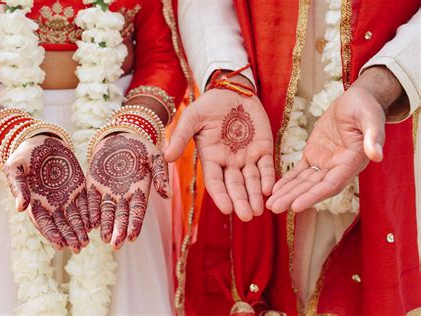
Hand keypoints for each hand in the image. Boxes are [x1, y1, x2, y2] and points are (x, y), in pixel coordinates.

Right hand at [4, 136, 89, 252]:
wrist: (42, 141)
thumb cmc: (24, 155)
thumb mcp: (16, 168)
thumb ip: (18, 187)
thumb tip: (20, 208)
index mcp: (35, 203)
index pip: (44, 223)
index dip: (52, 234)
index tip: (60, 245)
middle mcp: (52, 204)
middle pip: (62, 224)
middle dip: (70, 236)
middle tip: (78, 248)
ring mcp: (66, 197)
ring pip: (75, 217)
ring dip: (80, 230)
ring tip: (86, 242)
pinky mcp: (78, 188)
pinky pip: (85, 203)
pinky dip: (89, 214)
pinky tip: (95, 223)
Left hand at [86, 133, 170, 249]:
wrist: (121, 135)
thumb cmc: (141, 147)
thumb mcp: (156, 157)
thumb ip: (161, 175)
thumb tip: (168, 195)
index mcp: (140, 190)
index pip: (137, 211)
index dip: (135, 224)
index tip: (132, 237)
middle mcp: (123, 195)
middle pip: (121, 216)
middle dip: (119, 231)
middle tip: (116, 245)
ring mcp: (107, 191)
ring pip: (106, 212)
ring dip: (105, 226)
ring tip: (104, 239)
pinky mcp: (93, 184)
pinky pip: (91, 200)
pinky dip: (91, 211)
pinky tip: (90, 222)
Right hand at [165, 88, 274, 221]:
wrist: (232, 91)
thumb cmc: (209, 105)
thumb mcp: (192, 118)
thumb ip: (181, 136)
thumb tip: (166, 157)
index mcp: (211, 158)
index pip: (215, 182)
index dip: (220, 195)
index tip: (226, 209)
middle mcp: (229, 162)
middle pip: (235, 186)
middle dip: (241, 201)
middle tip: (248, 216)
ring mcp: (247, 156)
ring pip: (252, 181)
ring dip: (255, 195)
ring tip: (260, 210)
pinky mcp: (263, 148)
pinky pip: (267, 167)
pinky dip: (269, 178)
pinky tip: (270, 189)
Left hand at [267, 85, 386, 212]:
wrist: (357, 99)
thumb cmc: (366, 107)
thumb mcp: (371, 117)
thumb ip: (373, 136)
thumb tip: (376, 156)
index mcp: (352, 162)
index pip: (331, 185)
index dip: (313, 196)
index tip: (295, 207)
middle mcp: (338, 168)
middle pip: (313, 188)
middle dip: (293, 198)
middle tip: (273, 208)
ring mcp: (325, 163)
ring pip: (304, 182)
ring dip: (287, 193)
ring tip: (270, 204)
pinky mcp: (314, 154)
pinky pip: (299, 171)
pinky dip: (287, 180)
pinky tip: (274, 190)